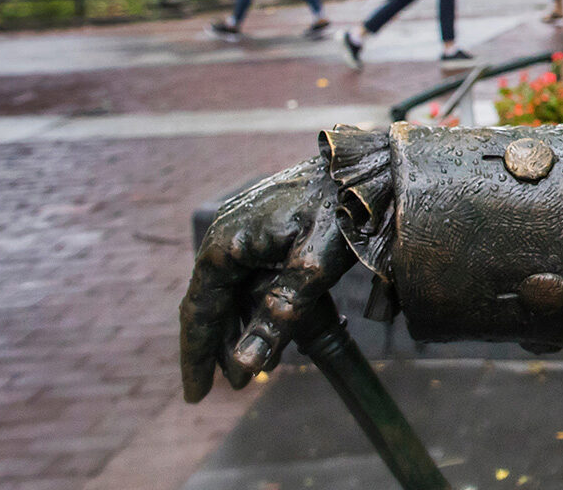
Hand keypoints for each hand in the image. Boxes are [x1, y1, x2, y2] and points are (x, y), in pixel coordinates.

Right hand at [179, 160, 356, 401]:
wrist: (366, 166)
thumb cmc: (341, 210)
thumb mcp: (313, 267)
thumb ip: (279, 315)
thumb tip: (245, 365)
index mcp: (224, 244)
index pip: (199, 312)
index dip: (198, 356)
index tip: (197, 395)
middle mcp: (224, 233)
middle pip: (210, 303)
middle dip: (219, 346)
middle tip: (232, 385)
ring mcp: (241, 225)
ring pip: (230, 288)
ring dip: (239, 326)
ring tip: (254, 364)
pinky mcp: (262, 223)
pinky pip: (247, 271)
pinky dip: (254, 301)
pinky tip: (270, 321)